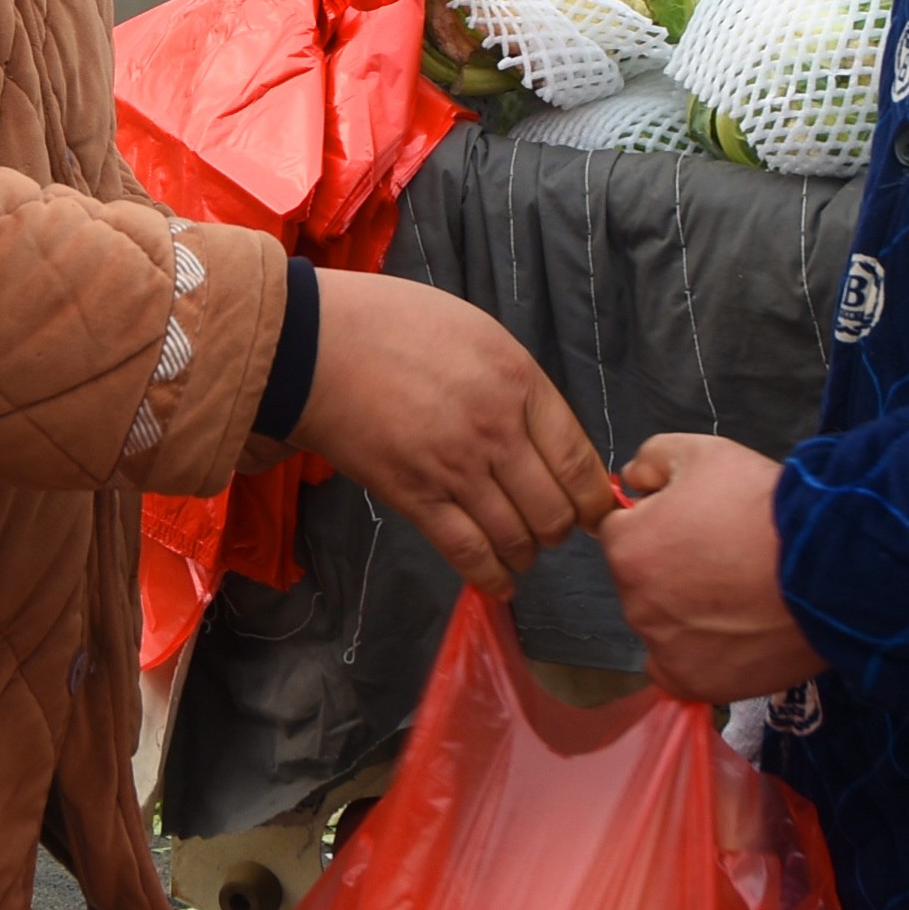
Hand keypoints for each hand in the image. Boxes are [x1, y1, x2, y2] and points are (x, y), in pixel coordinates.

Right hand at [288, 274, 616, 596]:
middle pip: (555, 509)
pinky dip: (491, 577)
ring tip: (521, 554)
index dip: (594, 498)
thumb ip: (517, 384)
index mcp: (519, 383)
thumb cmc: (391, 325)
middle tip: (550, 529)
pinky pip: (468, 552)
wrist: (314, 345)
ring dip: (526, 555)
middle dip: (560, 530)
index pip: (580, 460)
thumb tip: (545, 434)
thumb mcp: (477, 333)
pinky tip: (500, 584)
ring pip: (516, 537)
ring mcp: (455, 468)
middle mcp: (497, 430)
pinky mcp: (415, 497)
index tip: (594, 511)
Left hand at [598, 432, 826, 703]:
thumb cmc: (766, 508)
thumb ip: (651, 459)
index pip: (623, 532)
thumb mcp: (704, 453)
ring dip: (688, 612)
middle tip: (725, 558)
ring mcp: (665, 647)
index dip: (660, 522)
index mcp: (628, 547)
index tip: (698, 525)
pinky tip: (731, 634)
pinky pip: (679, 668)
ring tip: (740, 595)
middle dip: (672, 569)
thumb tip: (632, 480)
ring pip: (664, 625)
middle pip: (643, 581)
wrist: (829, 565)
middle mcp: (635, 603)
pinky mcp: (696, 682)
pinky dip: (699, 655)